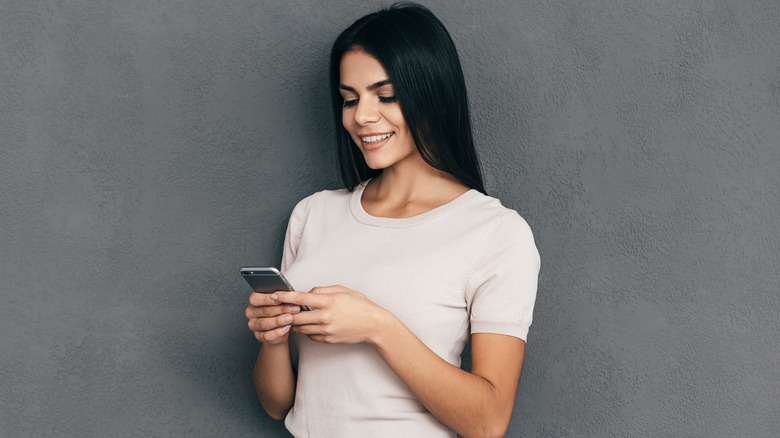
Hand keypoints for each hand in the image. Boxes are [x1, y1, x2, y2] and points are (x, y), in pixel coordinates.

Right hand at [245, 292, 301, 344]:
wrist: (279, 329)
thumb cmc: (279, 312)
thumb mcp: (279, 302)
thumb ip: (280, 298)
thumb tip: (289, 294)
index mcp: (253, 301)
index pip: (255, 299)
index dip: (267, 299)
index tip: (280, 299)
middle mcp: (251, 312)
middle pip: (264, 311)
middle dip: (280, 309)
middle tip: (294, 308)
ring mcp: (253, 325)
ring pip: (264, 324)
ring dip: (279, 321)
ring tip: (290, 318)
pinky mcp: (258, 336)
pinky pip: (267, 335)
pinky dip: (278, 332)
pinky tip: (287, 328)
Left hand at [274, 286, 390, 344]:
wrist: (374, 325)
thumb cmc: (359, 305)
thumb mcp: (342, 290)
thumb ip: (322, 291)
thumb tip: (306, 294)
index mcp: (328, 302)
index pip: (300, 299)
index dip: (284, 297)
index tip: (273, 295)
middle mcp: (325, 317)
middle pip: (295, 317)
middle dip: (284, 313)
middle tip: (277, 309)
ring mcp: (326, 330)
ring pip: (301, 328)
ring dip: (294, 323)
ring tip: (290, 317)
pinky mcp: (328, 339)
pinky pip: (310, 335)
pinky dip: (306, 330)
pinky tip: (307, 325)